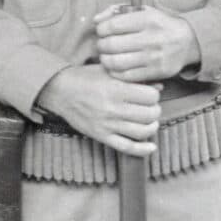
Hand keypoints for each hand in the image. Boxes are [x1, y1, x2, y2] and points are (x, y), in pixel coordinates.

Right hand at [37, 65, 161, 155]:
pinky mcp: (101, 136)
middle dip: (155, 110)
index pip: (150, 96)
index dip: (154, 95)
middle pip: (149, 114)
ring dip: (152, 127)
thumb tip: (159, 86)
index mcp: (116, 89)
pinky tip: (151, 146)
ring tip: (150, 121)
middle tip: (150, 107)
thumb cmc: (86, 78)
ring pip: (142, 131)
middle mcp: (113, 108)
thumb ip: (134, 78)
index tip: (150, 94)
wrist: (60, 91)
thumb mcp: (109, 71)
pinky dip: (142, 149)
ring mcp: (107, 124)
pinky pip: (126, 147)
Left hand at [94, 6, 199, 81]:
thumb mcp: (142, 11)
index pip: (112, 25)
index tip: (102, 31)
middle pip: (112, 45)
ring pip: (116, 62)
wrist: (188, 42)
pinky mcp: (156, 72)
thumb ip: (116, 11)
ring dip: (105, 60)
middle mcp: (151, 38)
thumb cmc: (159, 25)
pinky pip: (126, 76)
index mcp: (147, 19)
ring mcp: (154, 57)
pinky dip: (115, 72)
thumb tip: (95, 20)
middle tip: (102, 45)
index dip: (101, 29)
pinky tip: (115, 67)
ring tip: (106, 57)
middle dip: (101, 45)